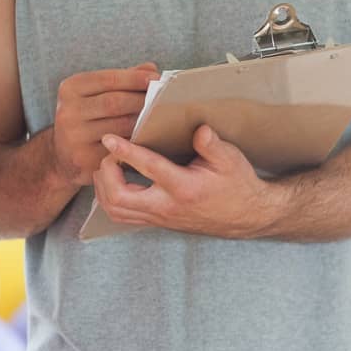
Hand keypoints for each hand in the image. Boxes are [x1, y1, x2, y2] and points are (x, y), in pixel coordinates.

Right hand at [50, 63, 159, 186]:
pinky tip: (150, 138)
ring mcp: (74, 137)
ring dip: (145, 122)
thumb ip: (120, 81)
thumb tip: (150, 69)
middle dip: (143, 100)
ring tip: (163, 117)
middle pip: (115, 102)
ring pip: (121, 127)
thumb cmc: (86, 118)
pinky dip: (138, 142)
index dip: (134, 78)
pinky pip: (120, 149)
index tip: (156, 78)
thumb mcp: (94, 93)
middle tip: (165, 100)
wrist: (63, 155)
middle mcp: (68, 112)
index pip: (108, 79)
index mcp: (70, 89)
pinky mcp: (84, 158)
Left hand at [92, 126, 277, 238]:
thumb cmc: (237, 184)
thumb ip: (212, 144)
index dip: (125, 152)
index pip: (148, 168)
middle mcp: (167, 206)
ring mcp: (159, 217)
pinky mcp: (156, 222)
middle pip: (119, 198)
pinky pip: (122, 216)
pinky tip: (111, 181)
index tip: (109, 138)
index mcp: (184, 187)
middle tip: (109, 154)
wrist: (247, 216)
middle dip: (106, 173)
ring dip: (103, 188)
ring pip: (116, 211)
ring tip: (107, 166)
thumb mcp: (231, 160)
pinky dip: (109, 199)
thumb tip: (199, 129)